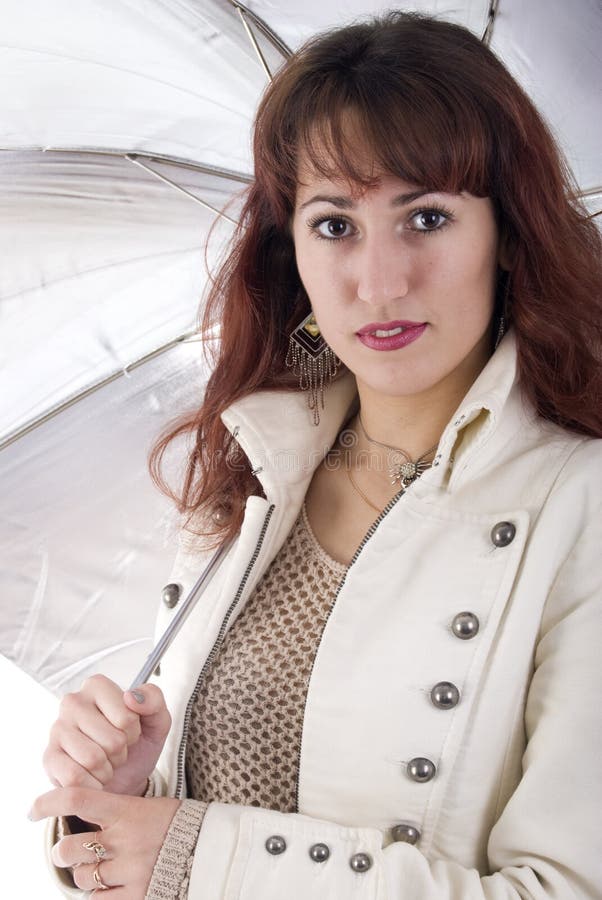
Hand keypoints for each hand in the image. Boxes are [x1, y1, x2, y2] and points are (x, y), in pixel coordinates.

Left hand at [31, 787, 180, 898]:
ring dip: (85, 875)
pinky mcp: (137, 895)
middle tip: (69, 851)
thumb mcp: (148, 807)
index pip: (78, 799)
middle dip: (63, 852)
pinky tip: (111, 885)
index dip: (48, 802)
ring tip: (102, 869)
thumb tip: (84, 815)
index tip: (32, 809)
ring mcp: (129, 870)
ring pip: (82, 878)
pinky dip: (99, 894)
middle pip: (69, 848)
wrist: (213, 850)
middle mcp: (124, 840)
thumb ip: (117, 813)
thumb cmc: (178, 825)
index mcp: (128, 811)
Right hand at [43, 674, 171, 796]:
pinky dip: (91, 784)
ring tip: (105, 761)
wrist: (123, 776)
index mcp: (97, 686)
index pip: (126, 717)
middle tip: (116, 749)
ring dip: (107, 770)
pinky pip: (74, 778)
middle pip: (112, 741)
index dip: (133, 732)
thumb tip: (132, 696)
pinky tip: (92, 776)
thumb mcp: (157, 720)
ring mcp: (57, 729)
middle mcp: (72, 701)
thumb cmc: (138, 743)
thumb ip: (153, 699)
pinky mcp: (49, 757)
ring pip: (93, 760)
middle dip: (121, 752)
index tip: (129, 731)